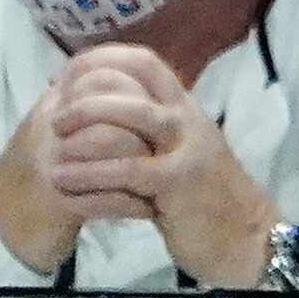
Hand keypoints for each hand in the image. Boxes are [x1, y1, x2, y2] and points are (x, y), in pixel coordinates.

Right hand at [0, 73, 155, 276]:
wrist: (1, 224)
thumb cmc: (41, 173)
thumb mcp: (60, 131)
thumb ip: (91, 105)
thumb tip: (138, 78)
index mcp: (53, 105)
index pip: (99, 75)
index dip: (135, 89)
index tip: (156, 112)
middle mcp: (48, 127)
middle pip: (109, 108)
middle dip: (143, 129)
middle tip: (163, 150)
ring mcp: (49, 163)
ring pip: (108, 142)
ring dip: (141, 164)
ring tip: (157, 181)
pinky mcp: (54, 202)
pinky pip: (104, 196)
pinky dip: (132, 205)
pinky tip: (147, 210)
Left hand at [48, 45, 280, 289]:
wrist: (246, 236)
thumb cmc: (206, 197)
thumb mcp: (181, 152)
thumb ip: (151, 132)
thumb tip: (104, 114)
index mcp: (185, 109)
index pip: (146, 63)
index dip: (103, 60)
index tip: (68, 76)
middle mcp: (187, 120)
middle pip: (135, 83)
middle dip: (87, 95)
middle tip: (55, 118)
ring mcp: (187, 148)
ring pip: (134, 116)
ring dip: (86, 126)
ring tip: (52, 147)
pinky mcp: (180, 182)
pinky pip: (128, 170)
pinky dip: (90, 173)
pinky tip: (63, 182)